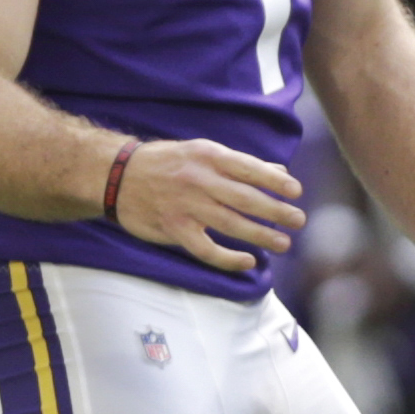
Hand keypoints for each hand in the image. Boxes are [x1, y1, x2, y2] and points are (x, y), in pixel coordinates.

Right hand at [114, 137, 305, 275]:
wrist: (116, 176)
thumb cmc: (164, 162)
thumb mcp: (200, 152)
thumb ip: (238, 164)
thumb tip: (278, 173)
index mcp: (207, 155)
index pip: (249, 169)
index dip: (274, 181)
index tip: (295, 191)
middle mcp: (199, 179)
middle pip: (246, 198)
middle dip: (276, 211)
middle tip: (298, 221)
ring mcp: (186, 206)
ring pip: (231, 224)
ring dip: (261, 235)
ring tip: (283, 244)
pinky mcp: (174, 229)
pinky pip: (206, 249)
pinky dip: (228, 258)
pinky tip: (247, 261)